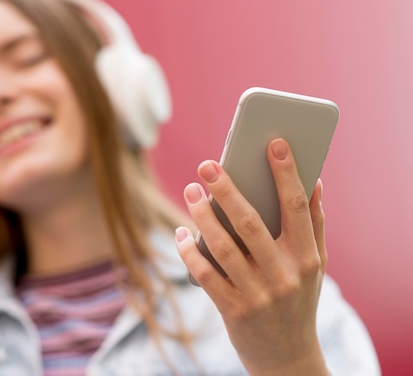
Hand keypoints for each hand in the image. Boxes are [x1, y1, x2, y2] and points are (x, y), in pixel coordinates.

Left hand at [176, 139, 328, 375]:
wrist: (288, 359)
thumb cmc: (299, 301)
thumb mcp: (315, 266)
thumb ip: (315, 225)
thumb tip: (315, 181)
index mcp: (307, 258)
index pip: (296, 208)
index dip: (286, 173)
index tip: (273, 142)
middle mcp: (284, 275)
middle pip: (251, 223)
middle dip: (227, 190)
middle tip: (207, 164)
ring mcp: (258, 295)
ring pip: (223, 246)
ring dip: (202, 215)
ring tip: (191, 191)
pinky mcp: (233, 311)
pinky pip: (204, 274)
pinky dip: (189, 251)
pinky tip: (181, 234)